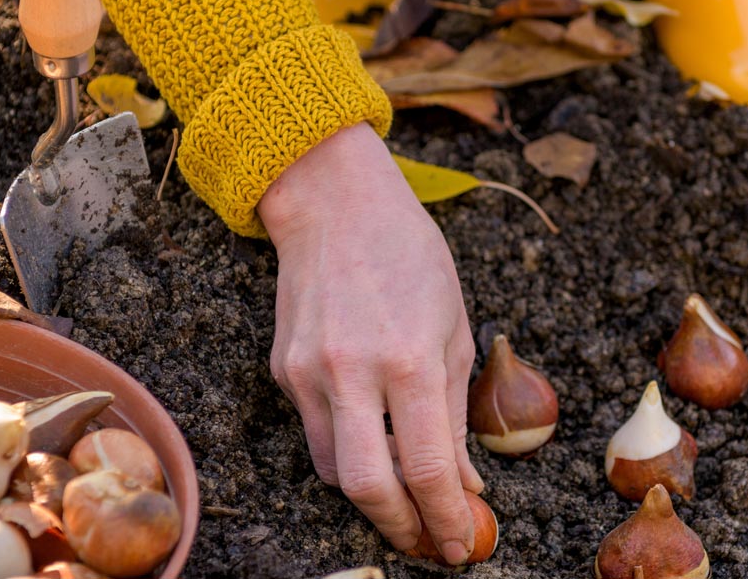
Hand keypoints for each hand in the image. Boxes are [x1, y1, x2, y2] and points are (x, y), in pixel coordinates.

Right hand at [260, 123, 484, 563]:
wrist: (333, 203)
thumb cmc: (409, 255)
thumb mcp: (455, 327)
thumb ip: (456, 412)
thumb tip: (464, 484)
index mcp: (410, 358)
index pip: (428, 467)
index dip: (447, 517)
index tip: (462, 544)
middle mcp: (353, 371)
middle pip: (368, 487)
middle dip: (401, 528)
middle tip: (428, 542)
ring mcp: (309, 373)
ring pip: (334, 470)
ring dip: (372, 495)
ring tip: (405, 498)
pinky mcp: (282, 370)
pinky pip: (316, 434)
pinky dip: (347, 451)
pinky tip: (371, 439)